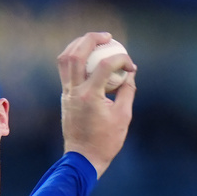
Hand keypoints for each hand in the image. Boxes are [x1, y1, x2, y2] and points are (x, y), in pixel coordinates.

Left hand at [57, 32, 136, 177]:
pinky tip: (88, 57)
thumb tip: (130, 73)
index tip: (131, 67)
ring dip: (79, 45)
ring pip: (65, 59)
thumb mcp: (123, 116)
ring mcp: (66, 93)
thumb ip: (127, 91)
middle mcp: (74, 91)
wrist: (83, 158)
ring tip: (95, 41)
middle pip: (76, 54)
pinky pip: (65, 70)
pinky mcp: (65, 96)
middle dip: (92, 39)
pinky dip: (75, 58)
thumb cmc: (105, 141)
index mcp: (90, 96)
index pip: (105, 65)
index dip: (121, 60)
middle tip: (108, 37)